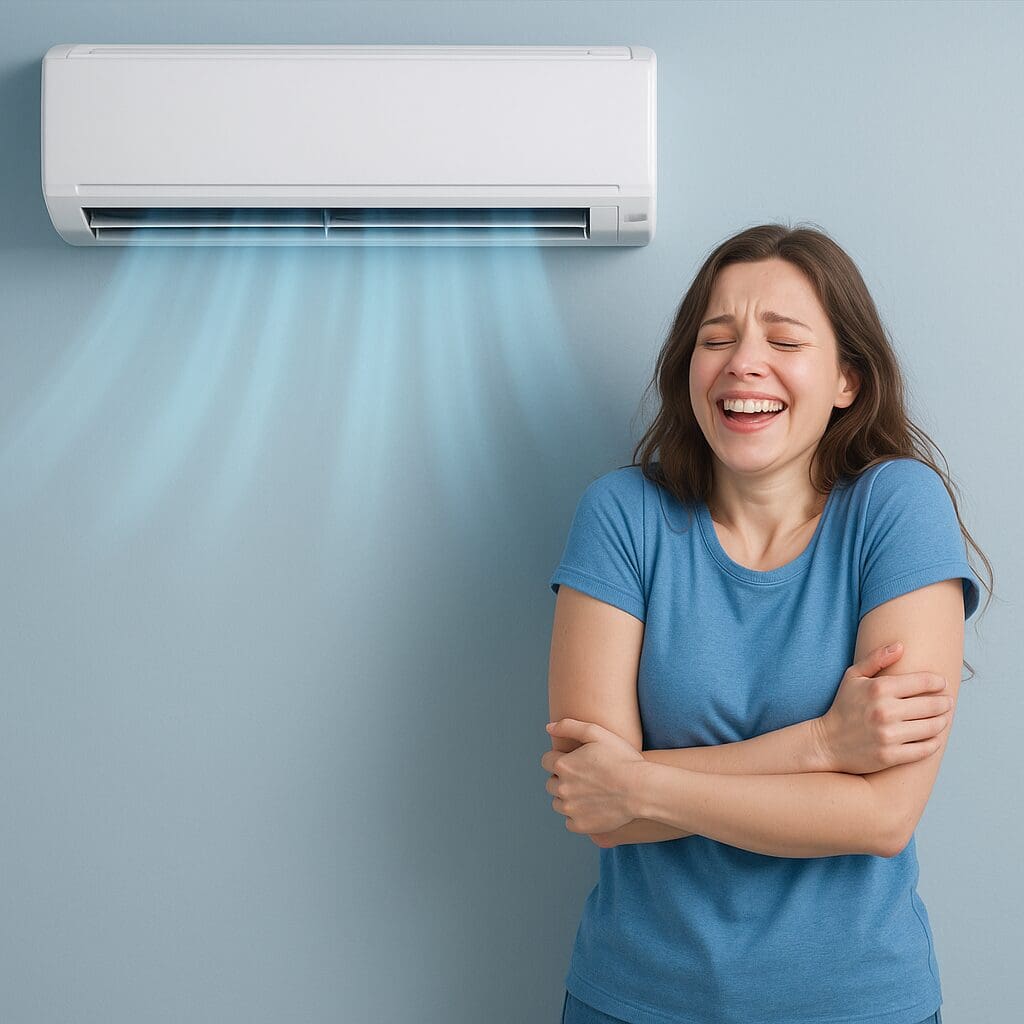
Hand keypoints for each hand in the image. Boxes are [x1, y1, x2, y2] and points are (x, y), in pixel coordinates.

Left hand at [540, 719, 647, 834]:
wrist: (642, 790)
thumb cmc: (622, 758)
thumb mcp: (597, 733)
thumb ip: (569, 726)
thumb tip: (549, 728)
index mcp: (563, 765)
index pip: (546, 761)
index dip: (559, 759)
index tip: (575, 762)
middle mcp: (562, 788)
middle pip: (551, 783)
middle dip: (562, 779)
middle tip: (584, 778)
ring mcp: (571, 809)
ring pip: (558, 803)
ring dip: (568, 798)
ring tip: (589, 793)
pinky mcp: (580, 825)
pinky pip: (570, 821)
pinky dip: (578, 816)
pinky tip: (592, 807)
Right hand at [817, 641, 953, 774]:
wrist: (827, 742)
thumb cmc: (844, 706)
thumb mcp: (853, 677)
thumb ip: (876, 658)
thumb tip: (901, 646)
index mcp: (878, 689)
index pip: (923, 682)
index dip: (938, 682)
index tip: (941, 685)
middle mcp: (884, 711)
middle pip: (932, 705)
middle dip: (945, 703)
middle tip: (947, 703)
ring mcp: (888, 735)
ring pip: (933, 727)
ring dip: (942, 722)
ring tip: (942, 718)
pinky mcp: (891, 756)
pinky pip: (925, 749)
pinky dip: (934, 742)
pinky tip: (933, 737)